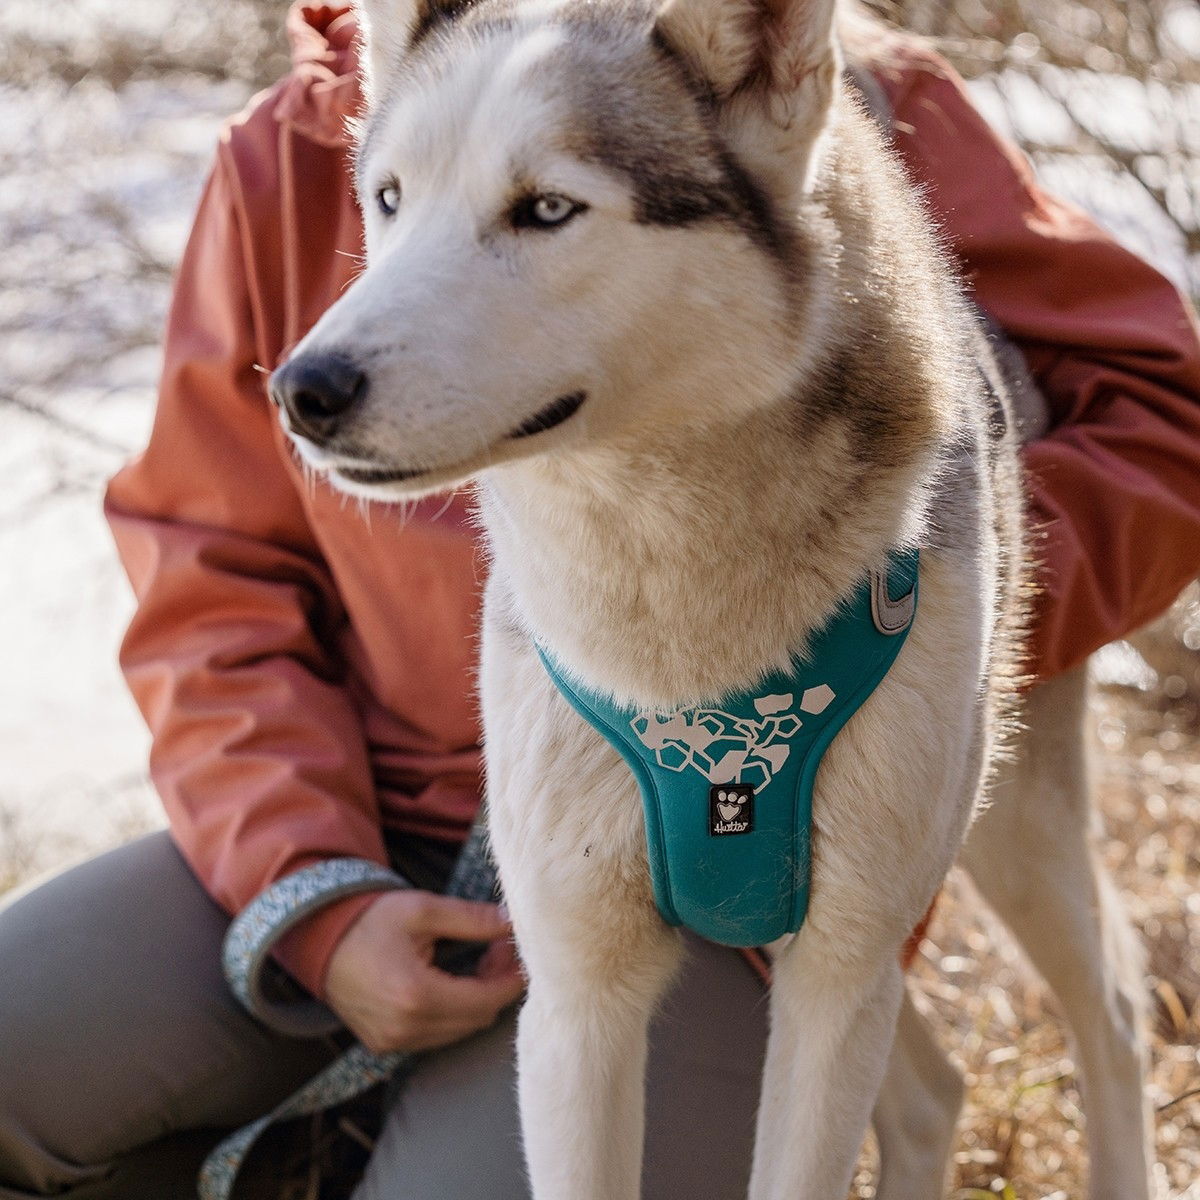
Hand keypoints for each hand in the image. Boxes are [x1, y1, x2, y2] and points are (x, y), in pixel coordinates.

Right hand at [323, 890, 524, 1053]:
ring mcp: (392, 1042)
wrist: (317, 938)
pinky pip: (436, 1036)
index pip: (485, 1000)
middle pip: (477, 1018)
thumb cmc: (370, 919)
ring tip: (480, 960)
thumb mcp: (424, 910)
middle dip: (496, 985)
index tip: (520, 952)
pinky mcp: (385, 1045)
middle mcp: (404, 1028)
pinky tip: (456, 980)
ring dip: (477, 999)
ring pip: (459, 1031)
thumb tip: (513, 922)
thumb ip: (473, 919)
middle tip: (499, 948)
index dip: (510, 978)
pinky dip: (454, 1012)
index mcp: (415, 995)